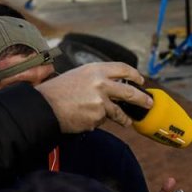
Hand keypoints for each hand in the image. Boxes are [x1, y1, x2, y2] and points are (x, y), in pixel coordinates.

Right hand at [36, 62, 151, 132]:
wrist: (43, 107)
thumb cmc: (57, 91)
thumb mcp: (78, 76)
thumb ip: (97, 79)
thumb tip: (114, 87)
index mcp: (96, 70)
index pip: (123, 69)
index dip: (135, 75)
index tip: (141, 81)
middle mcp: (101, 84)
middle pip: (130, 92)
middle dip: (142, 99)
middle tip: (148, 103)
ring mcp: (100, 102)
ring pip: (118, 113)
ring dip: (124, 119)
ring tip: (127, 122)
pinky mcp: (97, 118)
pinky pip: (101, 121)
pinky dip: (95, 121)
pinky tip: (83, 118)